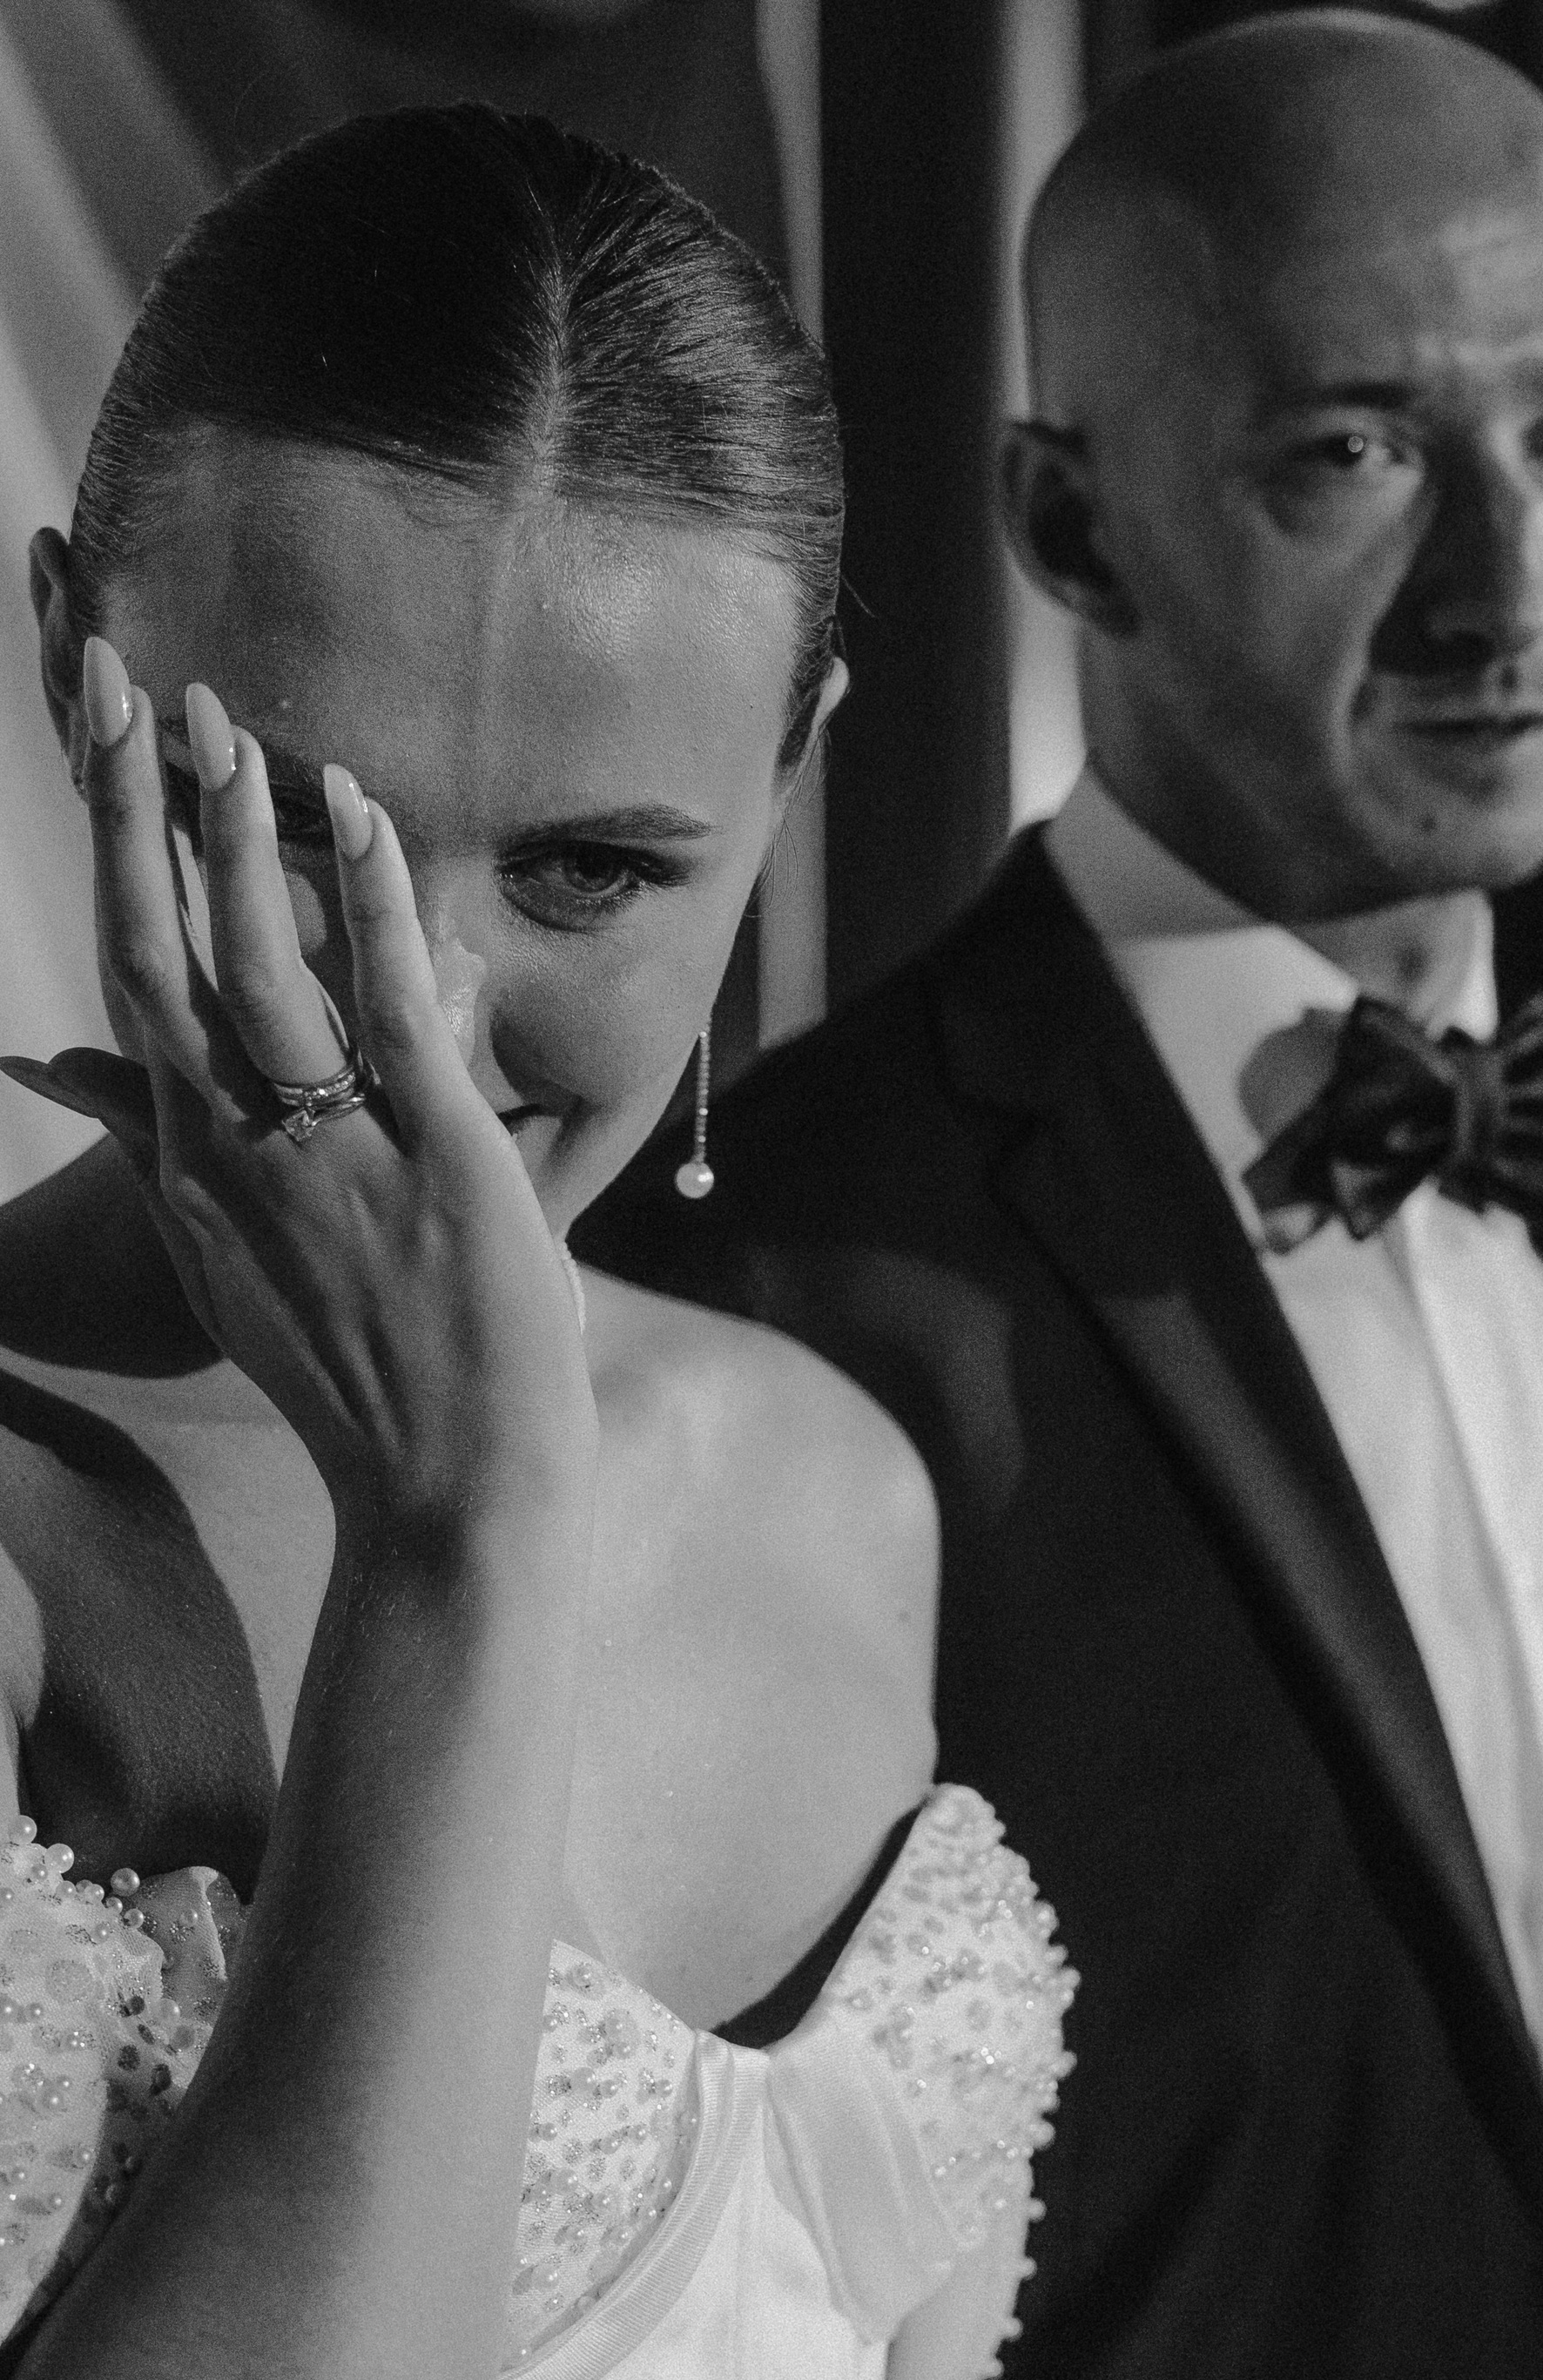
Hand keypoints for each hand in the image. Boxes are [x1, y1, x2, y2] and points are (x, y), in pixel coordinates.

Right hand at [3, 640, 593, 1531]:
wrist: (448, 1501)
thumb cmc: (356, 1379)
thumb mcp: (227, 1261)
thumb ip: (161, 1153)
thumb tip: (59, 1070)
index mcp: (190, 1169)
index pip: (125, 980)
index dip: (107, 855)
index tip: (95, 742)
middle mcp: (233, 1154)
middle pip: (154, 956)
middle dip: (132, 814)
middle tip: (119, 679)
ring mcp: (329, 1157)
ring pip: (256, 973)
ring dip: (234, 841)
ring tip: (225, 726)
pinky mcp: (436, 1162)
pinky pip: (389, 1013)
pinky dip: (369, 907)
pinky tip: (358, 812)